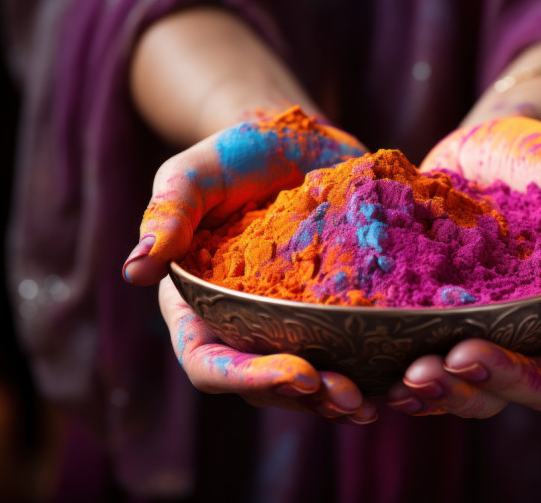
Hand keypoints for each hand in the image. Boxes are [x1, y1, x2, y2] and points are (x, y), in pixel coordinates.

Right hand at [123, 108, 376, 423]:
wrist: (295, 140)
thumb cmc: (233, 154)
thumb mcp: (192, 173)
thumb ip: (168, 214)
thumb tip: (134, 270)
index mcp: (198, 305)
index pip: (209, 362)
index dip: (248, 378)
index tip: (298, 373)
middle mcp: (243, 326)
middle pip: (264, 386)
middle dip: (306, 399)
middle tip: (350, 398)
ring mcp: (292, 323)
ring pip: (311, 381)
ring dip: (343, 397)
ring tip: (379, 399)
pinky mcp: (334, 310)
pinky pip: (351, 350)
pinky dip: (374, 367)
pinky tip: (407, 370)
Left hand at [387, 116, 540, 417]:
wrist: (493, 140)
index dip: (511, 377)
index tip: (467, 352)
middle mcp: (514, 334)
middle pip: (491, 394)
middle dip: (455, 393)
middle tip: (416, 375)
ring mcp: (466, 325)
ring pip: (446, 383)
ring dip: (418, 391)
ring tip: (386, 382)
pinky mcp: (425, 306)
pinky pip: (407, 347)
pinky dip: (384, 360)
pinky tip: (355, 356)